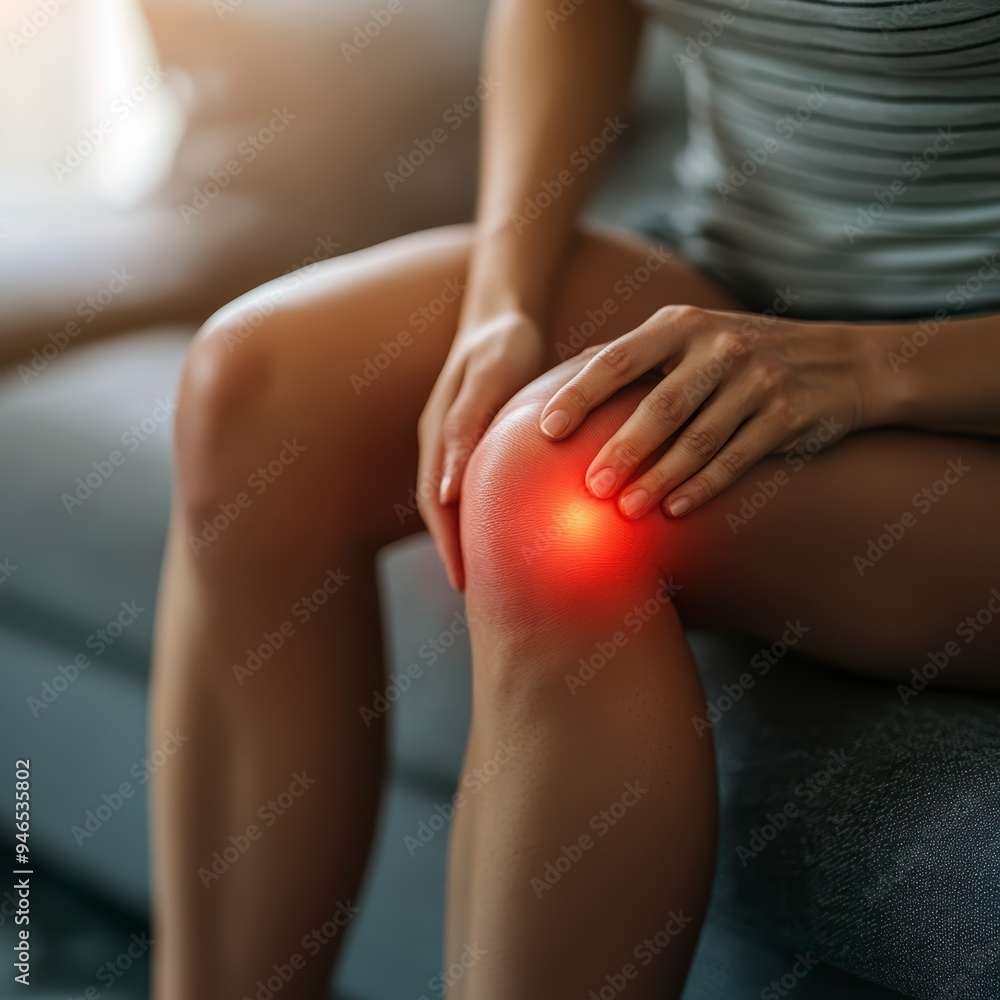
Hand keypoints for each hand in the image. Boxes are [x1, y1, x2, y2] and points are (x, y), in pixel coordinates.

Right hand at [418, 309, 545, 589]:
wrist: (504, 310)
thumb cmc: (501, 343)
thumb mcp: (487, 379)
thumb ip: (465, 428)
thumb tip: (445, 492)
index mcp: (438, 436)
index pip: (436, 505)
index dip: (448, 545)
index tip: (463, 583)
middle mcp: (440, 442)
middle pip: (441, 509)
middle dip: (454, 550)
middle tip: (476, 592)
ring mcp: (455, 439)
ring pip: (454, 498)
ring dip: (466, 533)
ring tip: (489, 569)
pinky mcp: (476, 434)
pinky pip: (474, 480)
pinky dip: (482, 507)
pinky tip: (508, 523)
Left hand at [538, 304, 872, 517]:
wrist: (845, 360)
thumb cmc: (742, 354)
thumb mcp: (692, 336)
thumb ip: (636, 357)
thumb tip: (561, 382)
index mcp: (681, 324)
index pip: (618, 359)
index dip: (580, 394)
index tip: (547, 430)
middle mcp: (719, 346)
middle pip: (658, 406)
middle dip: (621, 451)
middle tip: (590, 488)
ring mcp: (757, 378)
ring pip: (697, 439)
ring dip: (659, 479)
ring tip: (627, 510)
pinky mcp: (787, 413)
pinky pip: (737, 457)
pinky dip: (704, 485)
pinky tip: (674, 508)